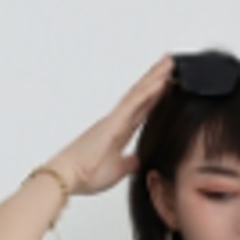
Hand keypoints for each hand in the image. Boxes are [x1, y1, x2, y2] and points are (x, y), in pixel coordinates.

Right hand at [49, 53, 173, 196]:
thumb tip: (136, 160)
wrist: (69, 177)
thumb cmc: (86, 174)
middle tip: (170, 63)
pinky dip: (148, 91)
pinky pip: (134, 103)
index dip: (154, 96)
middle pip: (141, 95)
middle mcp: (117, 121)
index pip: (141, 109)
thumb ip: (127, 163)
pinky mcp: (114, 122)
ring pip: (139, 93)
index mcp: (119, 132)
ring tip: (168, 63)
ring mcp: (115, 119)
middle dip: (156, 78)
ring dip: (154, 77)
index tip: (166, 84)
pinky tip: (160, 81)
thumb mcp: (116, 170)